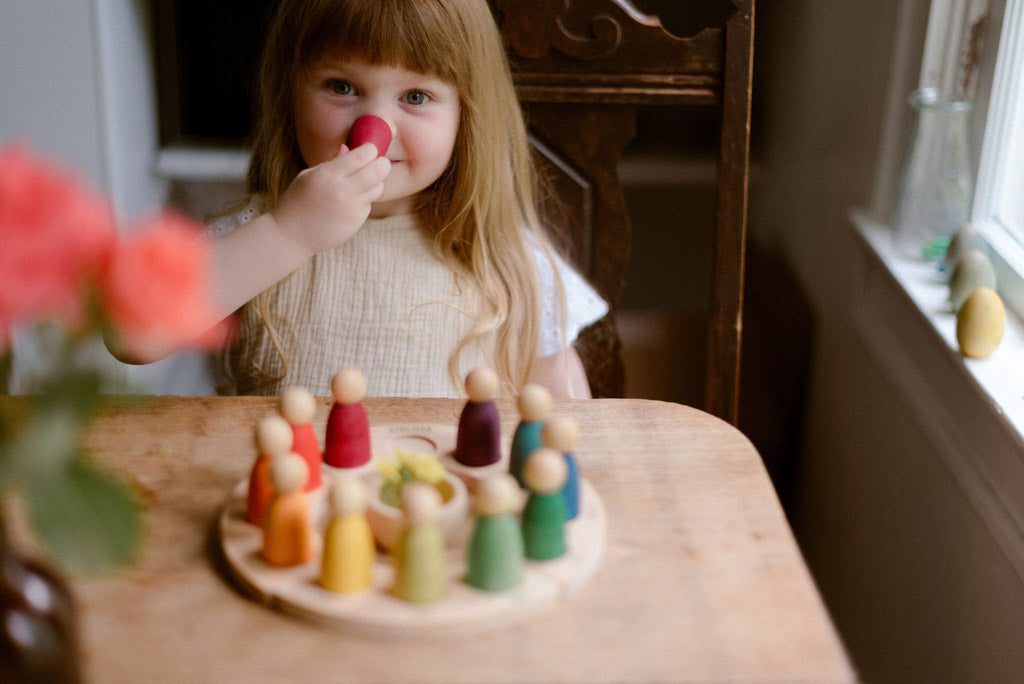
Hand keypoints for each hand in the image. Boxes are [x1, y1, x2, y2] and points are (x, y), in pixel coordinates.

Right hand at [270, 144, 390, 255]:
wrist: (291, 235)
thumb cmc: (297, 201)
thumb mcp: (308, 176)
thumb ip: (332, 163)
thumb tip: (349, 148)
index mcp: (329, 174)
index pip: (362, 156)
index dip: (370, 150)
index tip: (369, 150)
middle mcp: (343, 190)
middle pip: (378, 171)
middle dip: (382, 164)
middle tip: (380, 163)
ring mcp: (352, 207)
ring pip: (378, 188)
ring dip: (375, 182)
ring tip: (363, 181)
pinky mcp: (356, 221)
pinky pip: (368, 204)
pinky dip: (364, 200)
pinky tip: (348, 202)